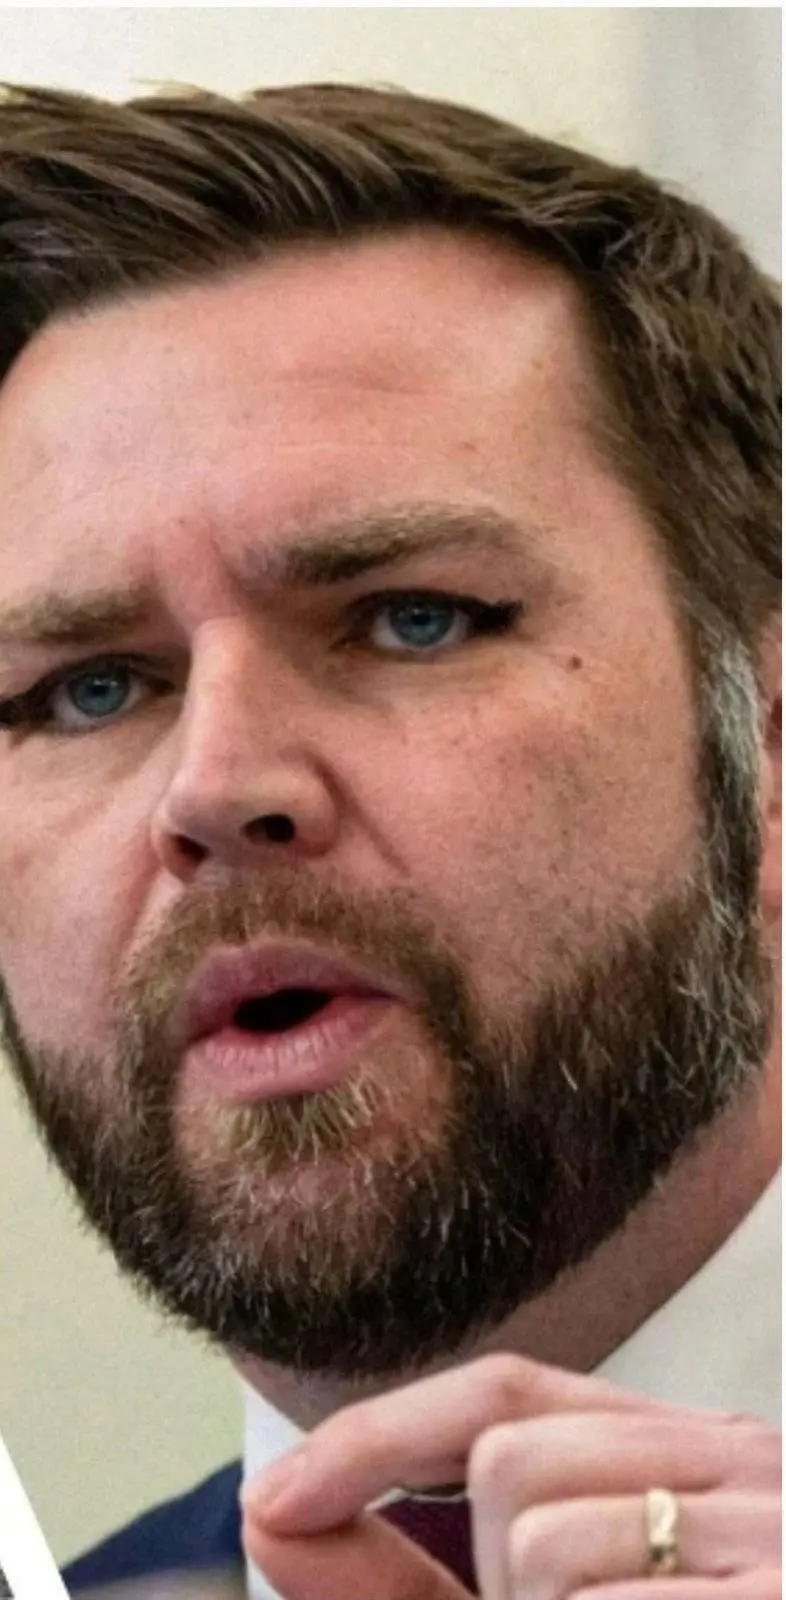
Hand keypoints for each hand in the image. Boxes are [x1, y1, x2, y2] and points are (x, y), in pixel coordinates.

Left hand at [241, 1352, 779, 1599]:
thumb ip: (407, 1588)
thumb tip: (272, 1512)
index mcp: (690, 1455)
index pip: (511, 1395)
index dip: (380, 1434)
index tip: (276, 1498)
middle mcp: (742, 1463)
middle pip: (509, 1462)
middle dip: (499, 1577)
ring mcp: (772, 1531)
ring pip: (541, 1533)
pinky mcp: (774, 1597)